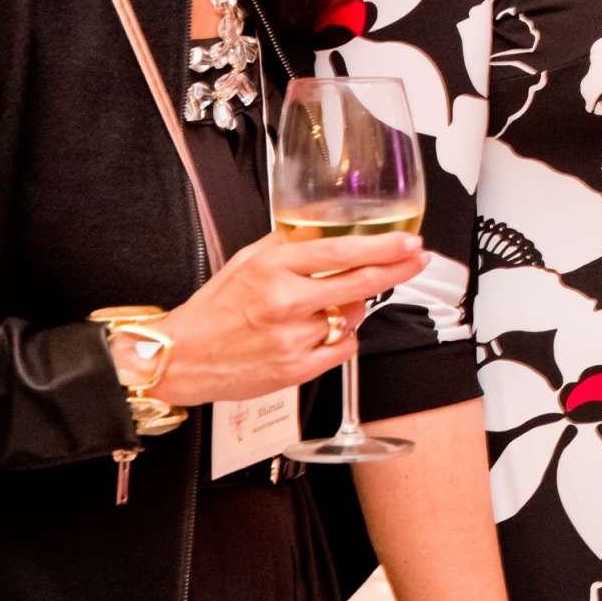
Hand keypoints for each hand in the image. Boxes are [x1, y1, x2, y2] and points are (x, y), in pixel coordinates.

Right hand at [143, 231, 427, 406]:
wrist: (182, 357)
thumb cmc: (215, 310)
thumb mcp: (247, 261)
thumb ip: (289, 246)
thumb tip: (328, 231)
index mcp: (272, 268)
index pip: (340, 252)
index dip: (382, 246)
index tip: (409, 241)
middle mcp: (285, 301)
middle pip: (359, 282)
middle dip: (397, 269)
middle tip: (418, 259)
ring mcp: (293, 337)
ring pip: (351, 316)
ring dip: (349, 309)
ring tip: (320, 309)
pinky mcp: (297, 369)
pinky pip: (344, 347)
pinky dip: (341, 339)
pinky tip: (319, 333)